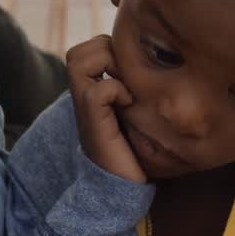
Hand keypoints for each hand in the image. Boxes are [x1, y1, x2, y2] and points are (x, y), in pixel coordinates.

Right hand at [66, 35, 146, 183]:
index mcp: (91, 92)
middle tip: (128, 73)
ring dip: (106, 64)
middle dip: (105, 52)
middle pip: (77, 53)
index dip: (108, 49)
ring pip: (77, 61)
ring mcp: (84, 109)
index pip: (86, 50)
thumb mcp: (136, 114)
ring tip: (127, 83)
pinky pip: (98, 90)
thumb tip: (157, 65)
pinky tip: (130, 103)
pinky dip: (116, 89)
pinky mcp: (93, 122)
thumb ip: (135, 90)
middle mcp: (82, 97)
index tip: (132, 68)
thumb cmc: (136, 151)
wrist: (124, 186)